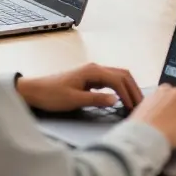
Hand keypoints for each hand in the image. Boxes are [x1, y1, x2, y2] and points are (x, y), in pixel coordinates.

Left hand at [16, 63, 143, 111]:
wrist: (33, 91)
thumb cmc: (51, 95)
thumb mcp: (73, 100)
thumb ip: (96, 100)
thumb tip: (116, 100)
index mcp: (93, 71)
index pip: (118, 81)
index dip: (128, 94)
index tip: (134, 108)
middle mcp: (95, 68)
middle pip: (122, 75)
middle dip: (133, 89)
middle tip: (141, 104)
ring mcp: (93, 72)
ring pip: (118, 77)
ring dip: (128, 88)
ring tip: (135, 102)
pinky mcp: (89, 78)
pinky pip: (110, 81)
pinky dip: (120, 88)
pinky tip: (122, 98)